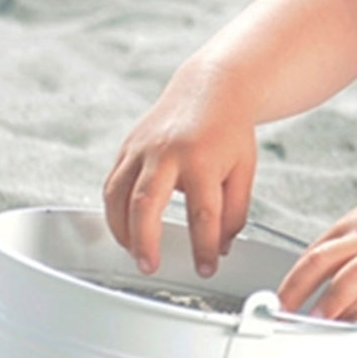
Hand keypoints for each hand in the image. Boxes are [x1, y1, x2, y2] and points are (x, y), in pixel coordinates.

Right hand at [102, 60, 256, 277]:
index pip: (202, 214)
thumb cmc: (229, 131)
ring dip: (122, 231)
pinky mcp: (128, 147)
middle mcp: (167, 153)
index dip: (203, 248)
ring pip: (118, 196)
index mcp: (202, 160)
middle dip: (144, 241)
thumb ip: (234, 212)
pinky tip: (125, 228)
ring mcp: (142, 148)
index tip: (205, 269)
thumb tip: (219, 249)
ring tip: (136, 253)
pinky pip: (112, 185)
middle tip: (150, 266)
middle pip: (145, 204)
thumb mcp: (244, 170)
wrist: (211, 88)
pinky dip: (114, 211)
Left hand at [278, 174, 356, 321]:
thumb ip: (353, 261)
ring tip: (317, 321)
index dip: (290, 281)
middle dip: (298, 290)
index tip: (273, 305)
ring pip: (354, 274)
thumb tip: (335, 303)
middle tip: (281, 315)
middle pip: (323, 261)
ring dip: (333, 300)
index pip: (312, 255)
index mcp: (354, 228)